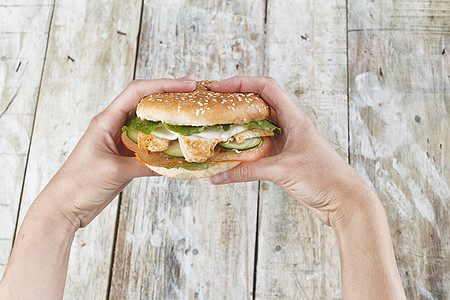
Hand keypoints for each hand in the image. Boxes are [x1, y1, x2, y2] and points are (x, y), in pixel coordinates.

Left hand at [45, 76, 196, 228]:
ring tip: (189, 116)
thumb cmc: (78, 184)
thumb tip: (174, 162)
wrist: (65, 207)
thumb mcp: (114, 171)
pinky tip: (177, 145)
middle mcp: (114, 126)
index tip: (185, 85)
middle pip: (145, 103)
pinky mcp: (125, 157)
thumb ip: (145, 165)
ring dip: (167, 119)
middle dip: (169, 97)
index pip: (137, 93)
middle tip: (193, 95)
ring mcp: (120, 142)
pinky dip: (163, 143)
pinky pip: (148, 144)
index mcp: (106, 121)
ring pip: (148, 124)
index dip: (162, 86)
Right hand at [209, 76, 369, 226]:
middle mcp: (289, 126)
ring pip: (256, 127)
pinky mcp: (282, 159)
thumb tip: (218, 176)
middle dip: (234, 102)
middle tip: (211, 107)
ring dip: (236, 127)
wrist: (343, 202)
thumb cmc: (324, 178)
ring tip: (214, 129)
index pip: (266, 88)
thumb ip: (248, 172)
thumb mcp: (283, 171)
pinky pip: (257, 148)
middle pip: (257, 104)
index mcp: (294, 118)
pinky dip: (242, 149)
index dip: (241, 83)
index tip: (218, 88)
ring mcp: (285, 142)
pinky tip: (227, 155)